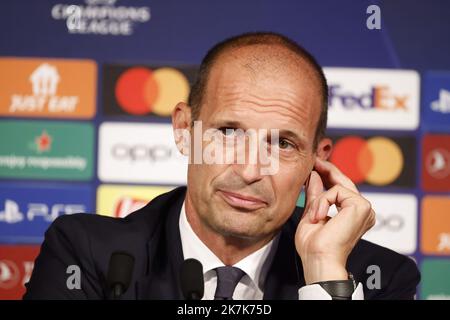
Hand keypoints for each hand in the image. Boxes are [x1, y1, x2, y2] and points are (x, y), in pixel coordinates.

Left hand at [295, 158, 375, 283]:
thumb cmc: (314, 246)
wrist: (319, 259)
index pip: (342, 188)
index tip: (315, 164)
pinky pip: (336, 191)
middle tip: (314, 161)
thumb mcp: (312, 214)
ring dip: (319, 199)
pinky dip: (322, 202)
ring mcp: (365, 208)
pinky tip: (318, 217)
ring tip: (314, 216)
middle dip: (327, 170)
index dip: (329, 174)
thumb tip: (314, 176)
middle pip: (344, 182)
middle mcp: (364, 211)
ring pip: (337, 187)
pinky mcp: (361, 206)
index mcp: (354, 215)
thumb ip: (315, 196)